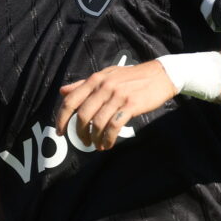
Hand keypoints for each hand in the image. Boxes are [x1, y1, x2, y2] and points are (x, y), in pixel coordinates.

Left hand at [55, 60, 175, 149]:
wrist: (159, 75)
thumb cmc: (131, 77)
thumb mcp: (106, 75)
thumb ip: (83, 84)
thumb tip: (63, 91)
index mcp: (95, 80)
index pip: (71, 101)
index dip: (62, 118)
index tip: (61, 132)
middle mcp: (104, 87)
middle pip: (83, 116)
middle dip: (80, 133)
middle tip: (84, 142)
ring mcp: (117, 96)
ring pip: (98, 123)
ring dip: (95, 139)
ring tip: (98, 145)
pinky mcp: (130, 105)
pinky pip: (114, 126)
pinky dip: (108, 138)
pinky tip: (108, 144)